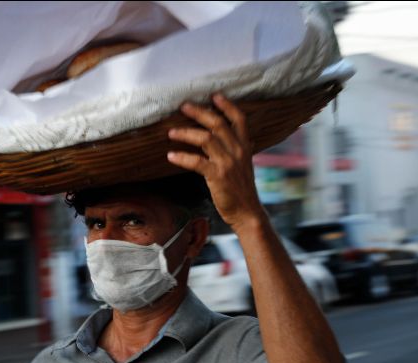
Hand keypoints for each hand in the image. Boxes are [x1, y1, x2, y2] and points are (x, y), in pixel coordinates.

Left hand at [167, 93, 263, 229]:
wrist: (247, 211)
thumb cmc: (241, 189)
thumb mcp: (244, 165)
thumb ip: (238, 150)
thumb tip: (231, 139)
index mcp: (245, 146)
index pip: (239, 119)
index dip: (227, 105)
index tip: (214, 95)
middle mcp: (238, 150)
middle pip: (218, 124)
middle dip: (199, 112)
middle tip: (183, 106)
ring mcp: (228, 163)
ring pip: (205, 138)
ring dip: (185, 133)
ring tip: (170, 132)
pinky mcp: (217, 176)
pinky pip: (196, 162)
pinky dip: (182, 157)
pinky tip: (171, 156)